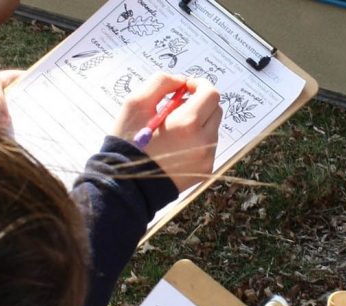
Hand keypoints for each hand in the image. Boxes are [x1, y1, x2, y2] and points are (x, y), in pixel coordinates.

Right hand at [112, 73, 221, 192]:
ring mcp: (207, 158)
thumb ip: (160, 83)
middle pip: (216, 110)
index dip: (199, 85)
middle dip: (199, 103)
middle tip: (176, 108)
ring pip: (213, 128)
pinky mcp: (206, 170)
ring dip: (198, 122)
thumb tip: (181, 81)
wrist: (129, 185)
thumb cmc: (129, 143)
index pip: (211, 93)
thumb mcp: (135, 104)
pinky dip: (197, 140)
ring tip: (173, 130)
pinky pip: (209, 146)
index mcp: (187, 123)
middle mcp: (203, 142)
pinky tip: (177, 146)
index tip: (186, 88)